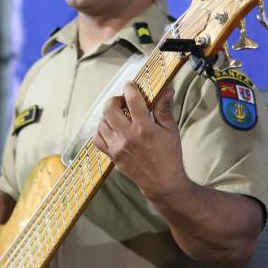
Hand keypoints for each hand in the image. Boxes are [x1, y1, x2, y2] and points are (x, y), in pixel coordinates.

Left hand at [92, 83, 189, 199]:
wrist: (162, 182)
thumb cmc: (169, 155)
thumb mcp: (171, 130)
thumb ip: (164, 109)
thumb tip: (166, 90)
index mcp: (145, 128)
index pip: (132, 99)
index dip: (129, 88)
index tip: (131, 86)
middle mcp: (128, 136)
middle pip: (110, 108)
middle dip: (115, 99)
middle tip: (123, 101)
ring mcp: (117, 147)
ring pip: (102, 122)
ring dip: (108, 114)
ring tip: (119, 115)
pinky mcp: (112, 155)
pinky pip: (97, 138)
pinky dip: (101, 129)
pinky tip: (111, 128)